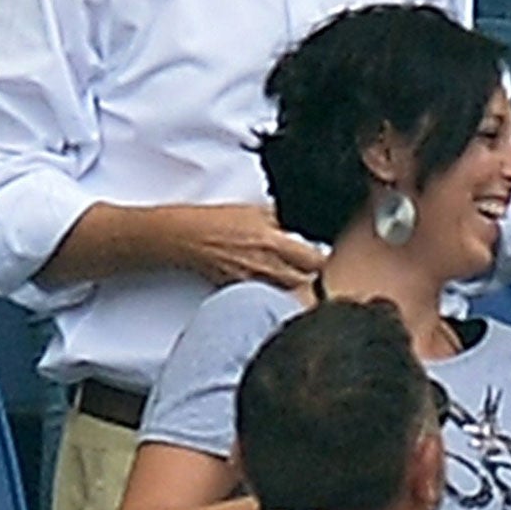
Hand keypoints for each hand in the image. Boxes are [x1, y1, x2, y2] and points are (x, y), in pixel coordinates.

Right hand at [157, 204, 324, 288]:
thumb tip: (300, 225)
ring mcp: (252, 282)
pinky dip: (271, 297)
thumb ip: (282, 222)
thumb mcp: (256, 211)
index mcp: (275, 243)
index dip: (325, 263)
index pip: (316, 261)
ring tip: (295, 286)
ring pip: (286, 295)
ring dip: (294, 291)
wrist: (184, 237)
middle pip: (306, 285)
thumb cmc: (217, 221)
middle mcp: (266, 266)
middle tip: (314, 276)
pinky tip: (270, 290)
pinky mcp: (238, 291)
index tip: (326, 261)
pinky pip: (263, 298)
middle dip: (314, 282)